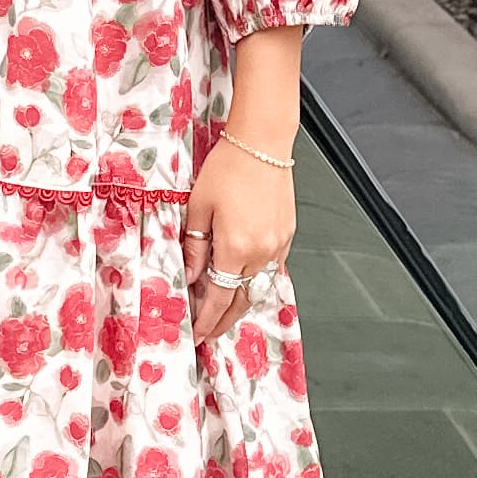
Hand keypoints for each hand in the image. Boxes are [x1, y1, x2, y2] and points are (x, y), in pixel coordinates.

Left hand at [184, 136, 292, 341]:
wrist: (262, 142)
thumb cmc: (229, 166)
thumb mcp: (198, 207)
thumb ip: (194, 246)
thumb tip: (189, 276)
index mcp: (236, 248)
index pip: (219, 298)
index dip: (207, 320)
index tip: (197, 335)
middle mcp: (262, 252)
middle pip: (242, 301)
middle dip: (224, 321)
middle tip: (209, 334)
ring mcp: (278, 245)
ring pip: (259, 288)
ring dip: (241, 305)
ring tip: (224, 315)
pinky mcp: (287, 235)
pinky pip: (271, 270)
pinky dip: (256, 283)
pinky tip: (244, 285)